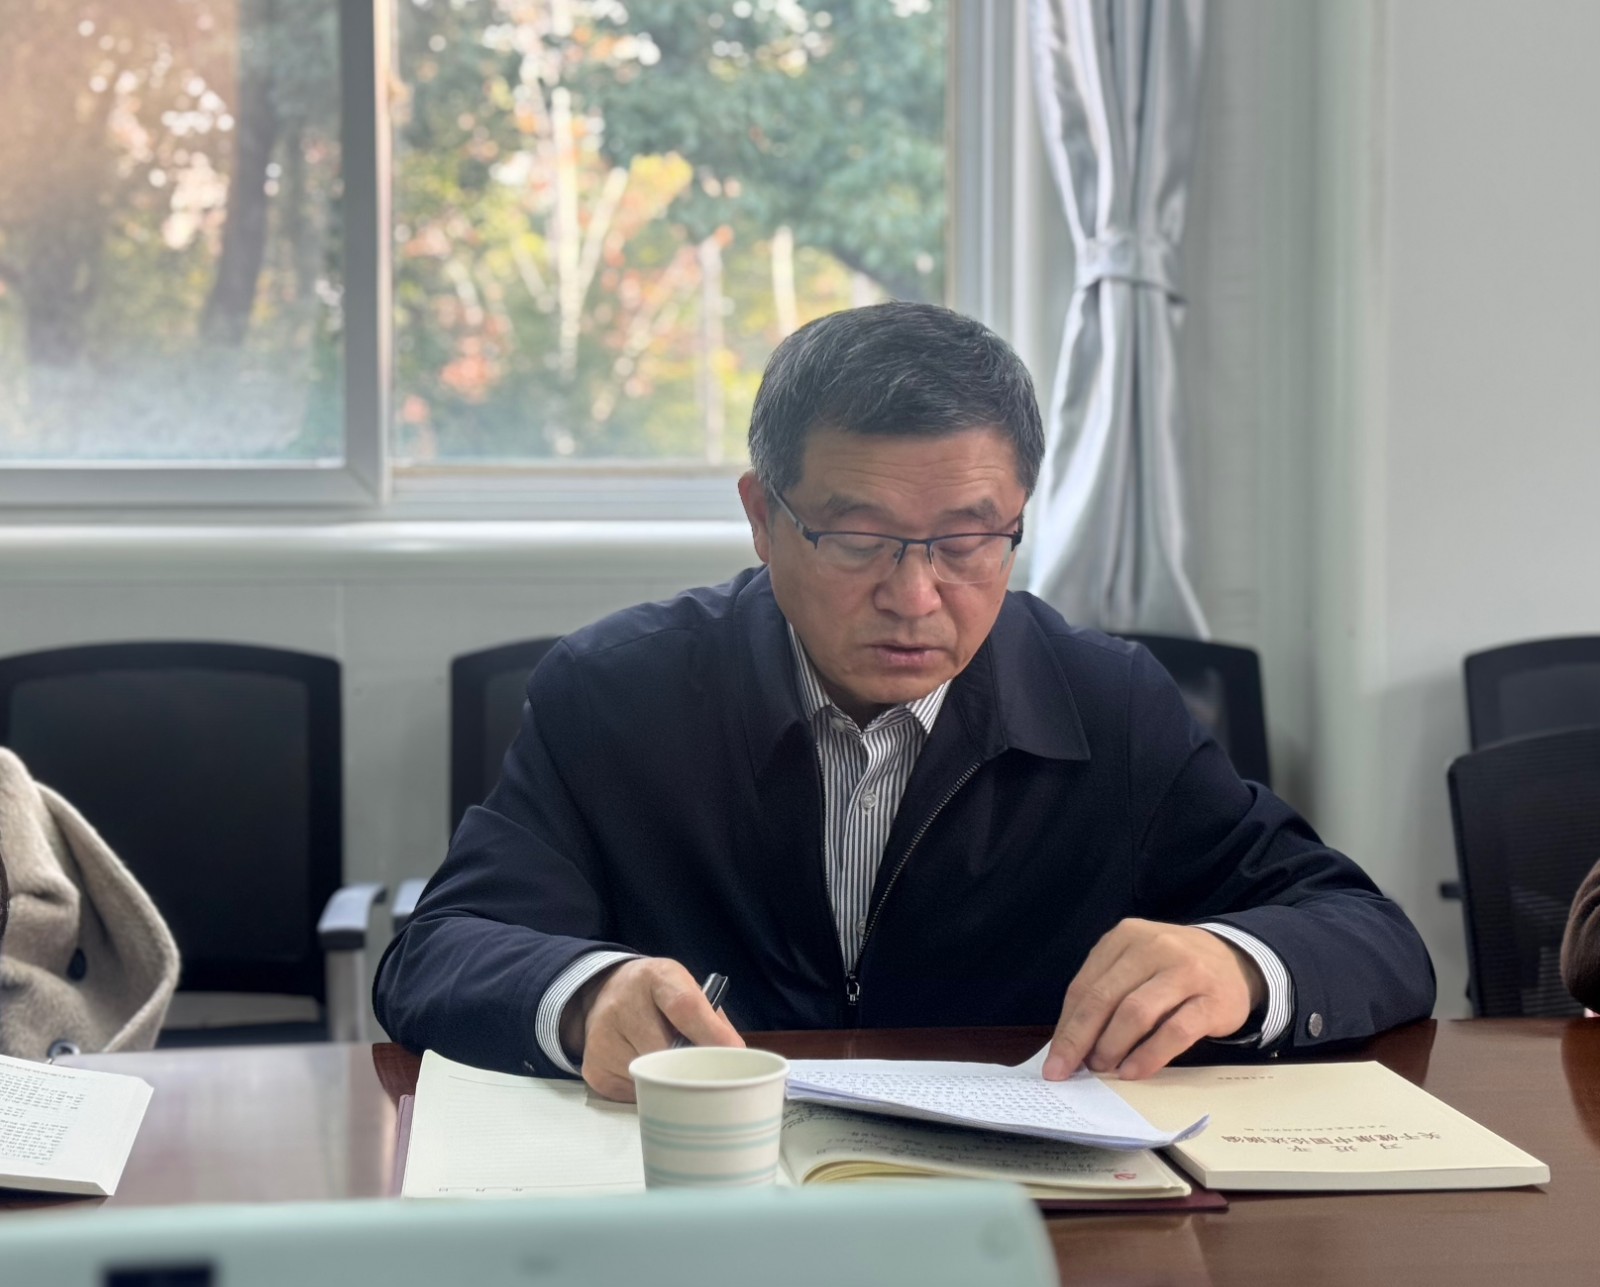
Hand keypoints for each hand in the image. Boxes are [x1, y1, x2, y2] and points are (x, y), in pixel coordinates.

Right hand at [565, 957, 742, 1100]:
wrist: (607, 991)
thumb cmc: (661, 997)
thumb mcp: (687, 990)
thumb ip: (712, 1021)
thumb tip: (736, 1060)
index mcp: (657, 977)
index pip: (685, 1006)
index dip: (712, 1034)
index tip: (734, 1055)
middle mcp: (623, 1004)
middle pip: (666, 1051)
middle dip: (693, 1068)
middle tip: (711, 1076)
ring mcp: (602, 1038)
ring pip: (651, 1078)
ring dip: (670, 1081)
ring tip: (675, 1068)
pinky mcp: (594, 1069)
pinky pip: (633, 1095)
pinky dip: (649, 1091)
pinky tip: (650, 1072)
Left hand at [1043, 919, 1266, 1081]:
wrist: (1236, 961)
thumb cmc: (1172, 969)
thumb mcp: (1135, 965)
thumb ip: (1105, 992)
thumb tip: (1070, 1042)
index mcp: (1124, 937)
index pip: (1084, 986)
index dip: (1067, 1026)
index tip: (1054, 1060)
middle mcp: (1153, 947)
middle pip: (1105, 998)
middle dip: (1080, 1039)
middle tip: (1069, 1070)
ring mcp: (1185, 971)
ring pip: (1136, 1012)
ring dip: (1113, 1046)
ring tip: (1103, 1069)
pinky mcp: (1212, 1000)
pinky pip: (1174, 1032)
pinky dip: (1149, 1055)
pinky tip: (1134, 1071)